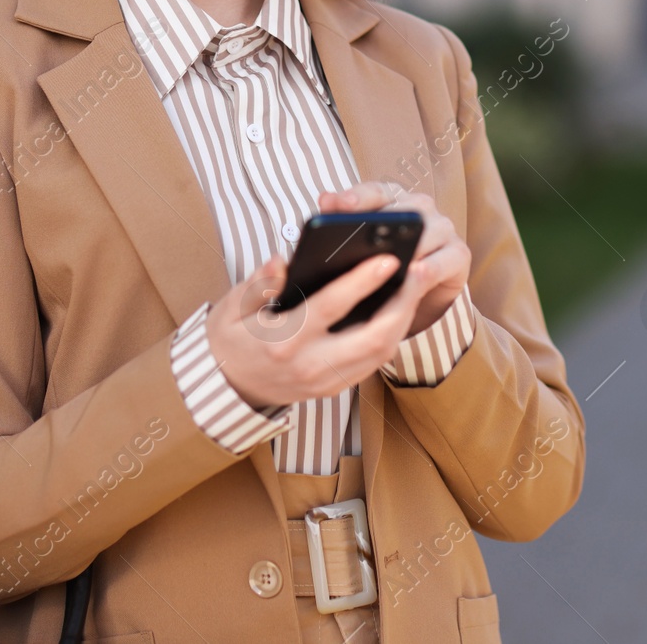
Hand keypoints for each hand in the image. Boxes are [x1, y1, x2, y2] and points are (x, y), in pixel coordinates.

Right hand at [206, 246, 441, 409]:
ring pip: (381, 353)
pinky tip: (401, 307)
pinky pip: (375, 363)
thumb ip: (258, 284)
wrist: (227, 386)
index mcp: (282, 340)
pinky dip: (393, 334)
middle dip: (402, 303)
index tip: (387, 258)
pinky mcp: (334, 388)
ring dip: (404, 318)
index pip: (329, 307)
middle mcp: (309, 366)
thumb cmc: (231, 337)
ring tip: (416, 283)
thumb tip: (281, 261)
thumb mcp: (232, 307)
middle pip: (372, 338)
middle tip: (420, 270)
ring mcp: (325, 381)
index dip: (361, 282)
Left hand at [317, 181, 470, 337]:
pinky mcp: (459, 255)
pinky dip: (431, 267)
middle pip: (402, 208)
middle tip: (356, 232)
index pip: (374, 191)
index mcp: (393, 200)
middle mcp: (421, 208)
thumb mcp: (357, 254)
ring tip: (387, 256)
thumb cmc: (382, 270)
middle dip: (380, 222)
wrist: (418, 299)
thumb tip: (320, 209)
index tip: (331, 204)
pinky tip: (415, 272)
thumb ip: (339, 233)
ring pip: (427, 231)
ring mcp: (443, 229)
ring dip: (408, 244)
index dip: (353, 197)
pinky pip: (446, 259)